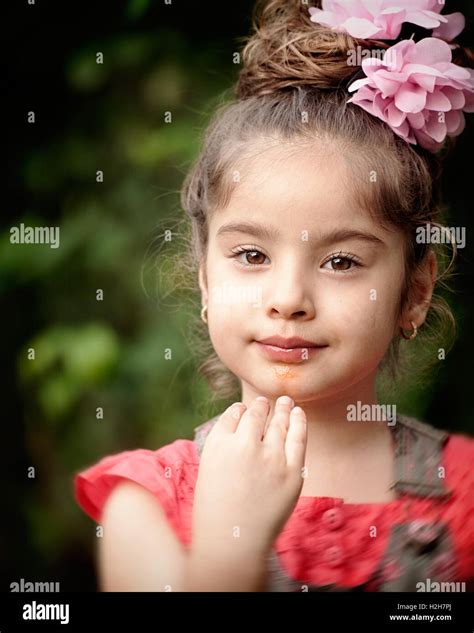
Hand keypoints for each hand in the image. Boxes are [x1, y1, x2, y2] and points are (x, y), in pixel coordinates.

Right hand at [191, 396, 306, 558]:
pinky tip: (299, 413)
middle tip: (265, 402)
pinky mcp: (292, 471)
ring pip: (279, 422)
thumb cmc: (216, 511)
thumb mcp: (209, 470)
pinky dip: (299, 421)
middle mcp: (244, 445)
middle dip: (261, 406)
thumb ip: (223, 446)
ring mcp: (270, 458)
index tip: (243, 410)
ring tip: (285, 400)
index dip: (240, 410)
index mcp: (219, 444)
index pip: (233, 414)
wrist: (233, 543)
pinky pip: (298, 438)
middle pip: (256, 414)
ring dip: (282, 408)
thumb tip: (240, 423)